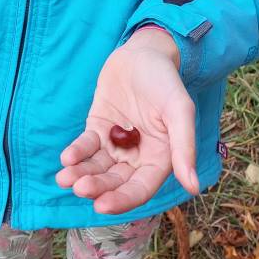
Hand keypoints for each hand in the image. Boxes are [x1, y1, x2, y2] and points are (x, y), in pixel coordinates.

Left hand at [56, 26, 198, 213]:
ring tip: (65, 178)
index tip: (101, 206)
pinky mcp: (99, 128)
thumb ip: (184, 147)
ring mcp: (116, 143)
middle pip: (115, 181)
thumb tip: (193, 188)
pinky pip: (87, 146)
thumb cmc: (166, 81)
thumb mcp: (179, 110)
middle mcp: (138, 156)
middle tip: (79, 187)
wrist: (143, 51)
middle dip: (97, 187)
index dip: (122, 200)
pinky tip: (67, 157)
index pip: (140, 189)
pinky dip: (77, 153)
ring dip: (81, 174)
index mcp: (161, 158)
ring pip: (98, 167)